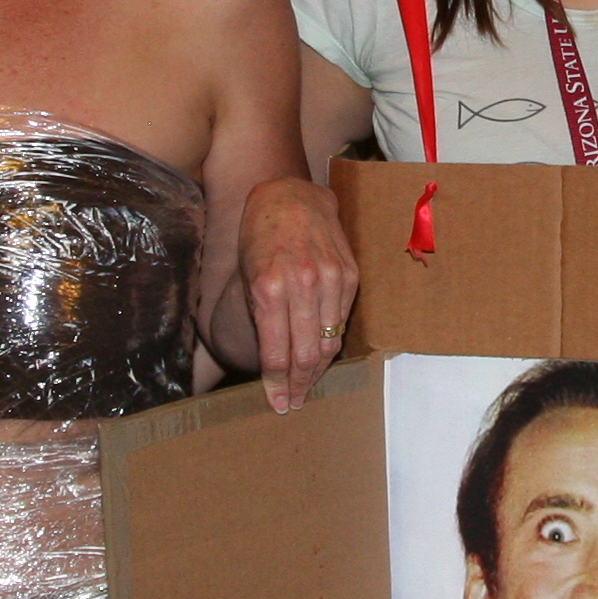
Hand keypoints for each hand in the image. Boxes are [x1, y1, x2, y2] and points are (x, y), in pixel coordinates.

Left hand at [237, 176, 356, 414]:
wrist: (290, 196)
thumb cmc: (260, 237)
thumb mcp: (247, 275)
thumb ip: (261, 317)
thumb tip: (273, 362)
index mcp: (269, 288)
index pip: (277, 353)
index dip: (277, 385)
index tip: (277, 402)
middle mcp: (303, 284)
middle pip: (307, 355)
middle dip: (300, 385)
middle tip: (294, 402)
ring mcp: (331, 279)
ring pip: (330, 343)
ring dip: (318, 371)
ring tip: (308, 385)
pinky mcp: (350, 275)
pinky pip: (342, 321)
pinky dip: (332, 342)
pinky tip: (322, 354)